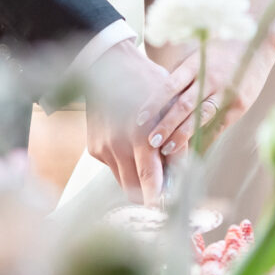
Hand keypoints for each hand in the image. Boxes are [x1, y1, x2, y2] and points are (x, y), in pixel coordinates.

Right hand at [85, 41, 176, 202]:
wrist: (110, 66)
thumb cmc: (148, 84)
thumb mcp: (171, 110)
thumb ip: (177, 144)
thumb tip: (181, 175)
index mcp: (141, 138)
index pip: (150, 184)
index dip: (159, 200)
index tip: (167, 208)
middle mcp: (118, 147)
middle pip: (134, 190)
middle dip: (149, 191)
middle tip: (162, 184)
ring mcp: (103, 148)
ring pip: (122, 180)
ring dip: (136, 177)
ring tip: (148, 159)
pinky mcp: (93, 147)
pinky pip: (112, 167)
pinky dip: (123, 163)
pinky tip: (129, 144)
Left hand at [147, 37, 274, 158]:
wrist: (258, 42)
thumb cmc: (222, 50)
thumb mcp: (199, 55)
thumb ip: (183, 74)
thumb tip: (160, 98)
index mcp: (195, 64)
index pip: (169, 86)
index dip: (153, 104)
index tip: (140, 119)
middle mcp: (209, 79)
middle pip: (182, 106)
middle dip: (165, 125)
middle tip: (150, 141)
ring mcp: (225, 93)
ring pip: (199, 118)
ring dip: (182, 135)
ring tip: (167, 149)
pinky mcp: (239, 104)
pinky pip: (219, 125)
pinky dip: (205, 138)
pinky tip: (194, 149)